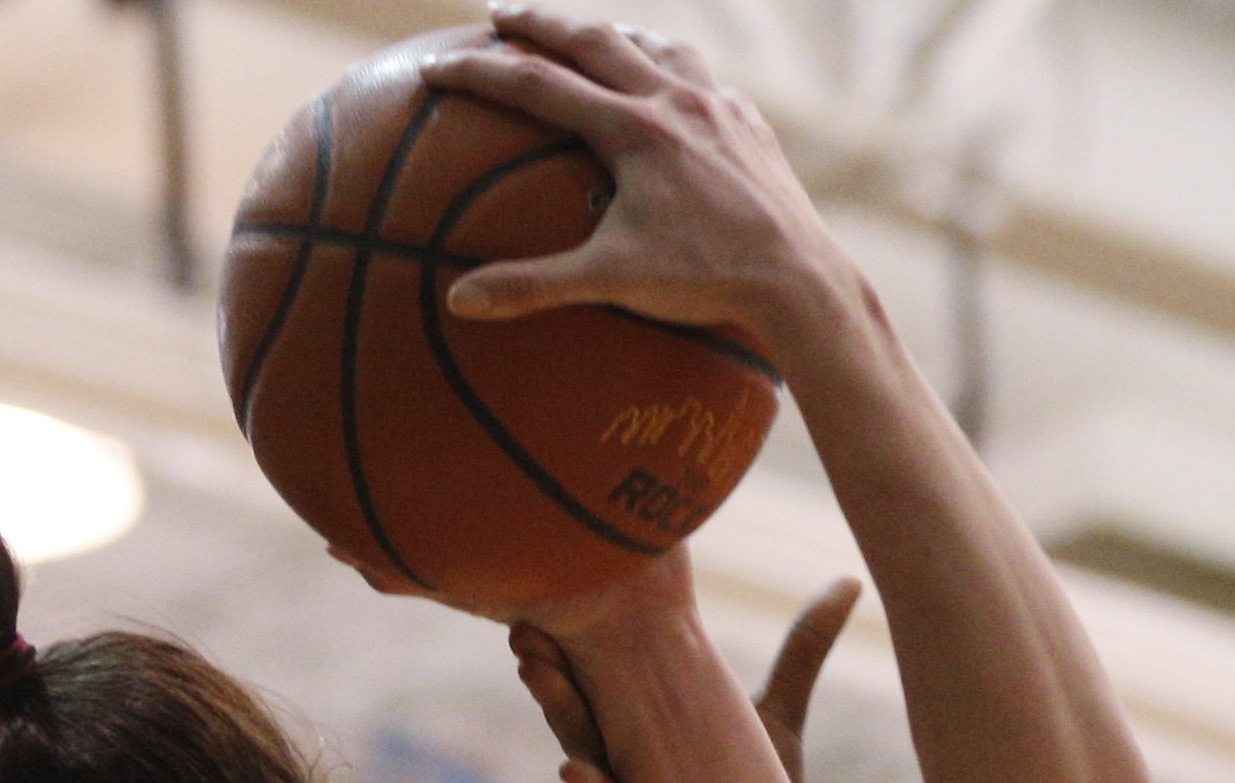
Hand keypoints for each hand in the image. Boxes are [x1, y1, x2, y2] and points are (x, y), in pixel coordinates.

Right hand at [435, 12, 845, 348]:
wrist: (800, 279)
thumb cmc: (706, 282)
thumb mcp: (613, 282)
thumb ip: (534, 287)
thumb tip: (459, 302)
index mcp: (631, 128)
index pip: (535, 85)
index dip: (478, 73)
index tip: (434, 66)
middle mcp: (673, 99)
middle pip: (591, 40)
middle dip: (538, 22)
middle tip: (499, 13)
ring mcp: (717, 106)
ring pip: (655, 47)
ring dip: (614, 35)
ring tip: (591, 35)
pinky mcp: (751, 125)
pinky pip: (703, 78)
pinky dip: (673, 69)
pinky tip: (672, 84)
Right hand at [514, 574, 857, 782]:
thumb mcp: (781, 717)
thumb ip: (802, 651)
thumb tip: (848, 580)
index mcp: (645, 723)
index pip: (598, 673)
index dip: (572, 640)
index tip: (548, 598)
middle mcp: (626, 758)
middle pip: (579, 708)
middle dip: (550, 671)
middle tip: (526, 631)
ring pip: (581, 752)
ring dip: (559, 715)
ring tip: (538, 675)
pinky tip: (577, 771)